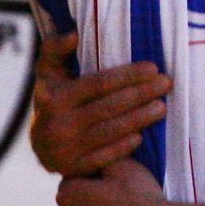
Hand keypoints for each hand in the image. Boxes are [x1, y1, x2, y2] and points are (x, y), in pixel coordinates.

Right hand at [30, 32, 172, 176]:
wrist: (38, 144)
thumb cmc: (52, 97)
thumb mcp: (47, 71)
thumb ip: (55, 49)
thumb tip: (73, 35)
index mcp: (54, 97)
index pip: (98, 84)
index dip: (128, 75)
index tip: (153, 67)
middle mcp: (58, 124)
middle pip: (108, 107)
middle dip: (141, 94)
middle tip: (166, 83)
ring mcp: (65, 149)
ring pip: (109, 132)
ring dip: (139, 119)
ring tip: (162, 107)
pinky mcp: (72, 170)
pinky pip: (103, 158)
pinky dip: (123, 147)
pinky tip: (141, 135)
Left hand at [56, 161, 166, 205]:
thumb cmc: (139, 196)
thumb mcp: (122, 164)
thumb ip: (100, 156)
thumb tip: (94, 152)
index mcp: (68, 194)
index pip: (72, 179)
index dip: (91, 177)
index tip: (109, 181)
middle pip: (72, 204)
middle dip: (86, 199)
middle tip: (113, 199)